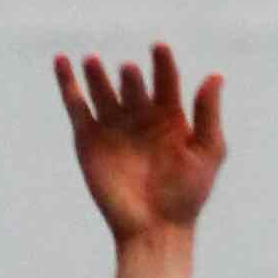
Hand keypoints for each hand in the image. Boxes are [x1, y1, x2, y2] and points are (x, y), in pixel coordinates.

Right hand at [55, 42, 226, 247]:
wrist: (154, 229)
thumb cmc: (187, 195)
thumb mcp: (208, 152)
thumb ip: (208, 114)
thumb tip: (215, 75)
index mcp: (170, 116)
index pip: (165, 79)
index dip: (163, 62)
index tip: (159, 48)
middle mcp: (140, 116)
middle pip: (133, 84)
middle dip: (131, 77)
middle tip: (130, 72)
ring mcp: (113, 126)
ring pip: (103, 89)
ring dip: (97, 73)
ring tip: (94, 60)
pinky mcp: (88, 139)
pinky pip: (76, 105)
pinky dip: (67, 83)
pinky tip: (62, 61)